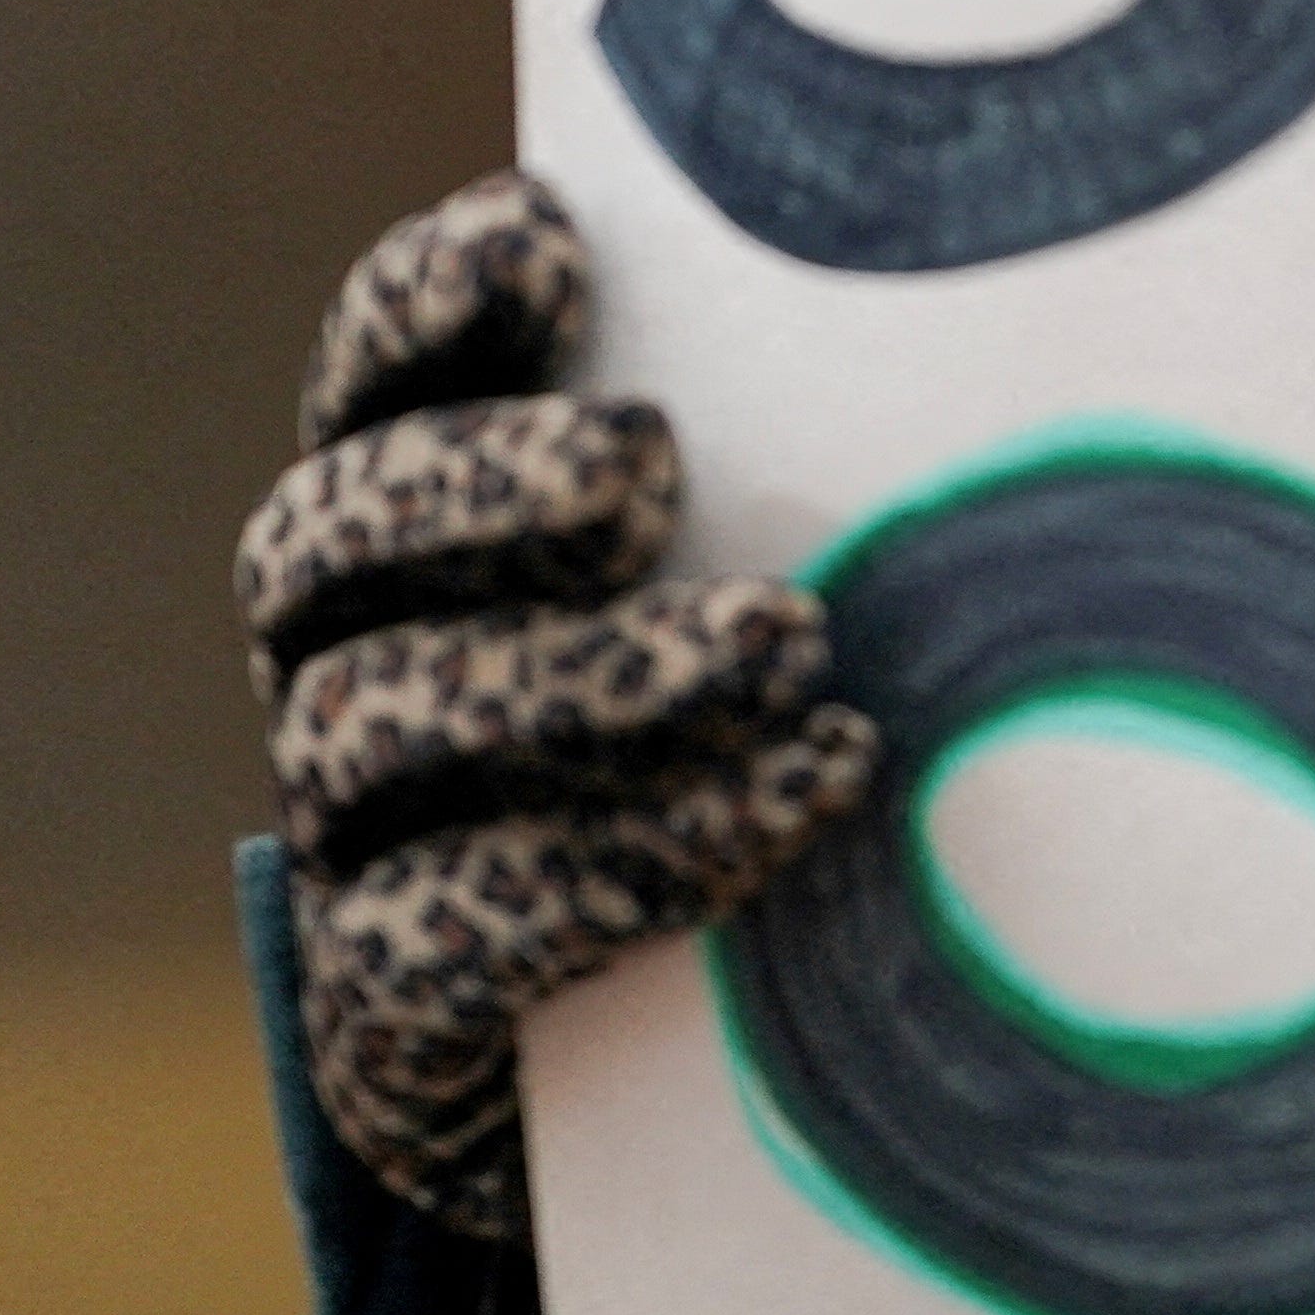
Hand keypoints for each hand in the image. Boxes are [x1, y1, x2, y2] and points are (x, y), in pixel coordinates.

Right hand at [234, 172, 880, 1234]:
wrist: (657, 1079)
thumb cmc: (742, 739)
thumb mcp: (759, 569)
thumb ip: (796, 442)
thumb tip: (989, 282)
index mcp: (410, 523)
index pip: (373, 375)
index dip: (427, 299)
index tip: (544, 234)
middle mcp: (342, 655)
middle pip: (325, 536)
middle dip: (479, 484)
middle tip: (639, 463)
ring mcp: (348, 833)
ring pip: (378, 722)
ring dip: (588, 673)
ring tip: (788, 638)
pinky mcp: (387, 1000)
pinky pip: (460, 919)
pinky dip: (636, 850)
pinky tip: (808, 791)